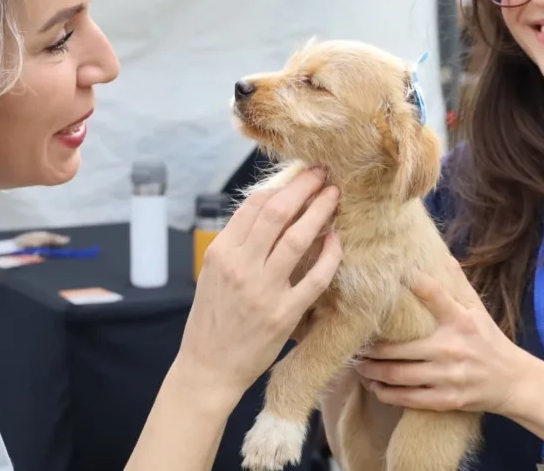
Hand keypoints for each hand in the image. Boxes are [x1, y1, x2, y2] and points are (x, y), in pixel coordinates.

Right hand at [176, 167, 342, 402]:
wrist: (207, 369)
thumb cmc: (212, 320)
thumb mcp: (213, 274)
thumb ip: (238, 244)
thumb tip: (269, 209)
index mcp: (220, 252)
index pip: (254, 205)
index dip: (282, 184)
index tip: (300, 175)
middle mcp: (240, 267)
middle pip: (277, 212)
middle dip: (304, 186)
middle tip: (323, 174)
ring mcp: (263, 291)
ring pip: (298, 238)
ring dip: (320, 211)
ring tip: (334, 195)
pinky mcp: (284, 314)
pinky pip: (315, 277)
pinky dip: (329, 254)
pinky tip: (336, 241)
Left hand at [355, 260, 539, 415]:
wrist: (514, 382)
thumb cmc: (489, 340)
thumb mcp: (477, 309)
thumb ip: (457, 284)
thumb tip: (440, 254)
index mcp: (460, 320)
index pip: (433, 294)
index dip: (411, 282)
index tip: (388, 276)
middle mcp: (452, 348)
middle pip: (399, 347)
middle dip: (371, 347)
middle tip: (355, 342)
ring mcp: (448, 377)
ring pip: (397, 374)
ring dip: (371, 370)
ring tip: (358, 364)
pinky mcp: (446, 400)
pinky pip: (406, 398)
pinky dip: (385, 392)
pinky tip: (374, 386)